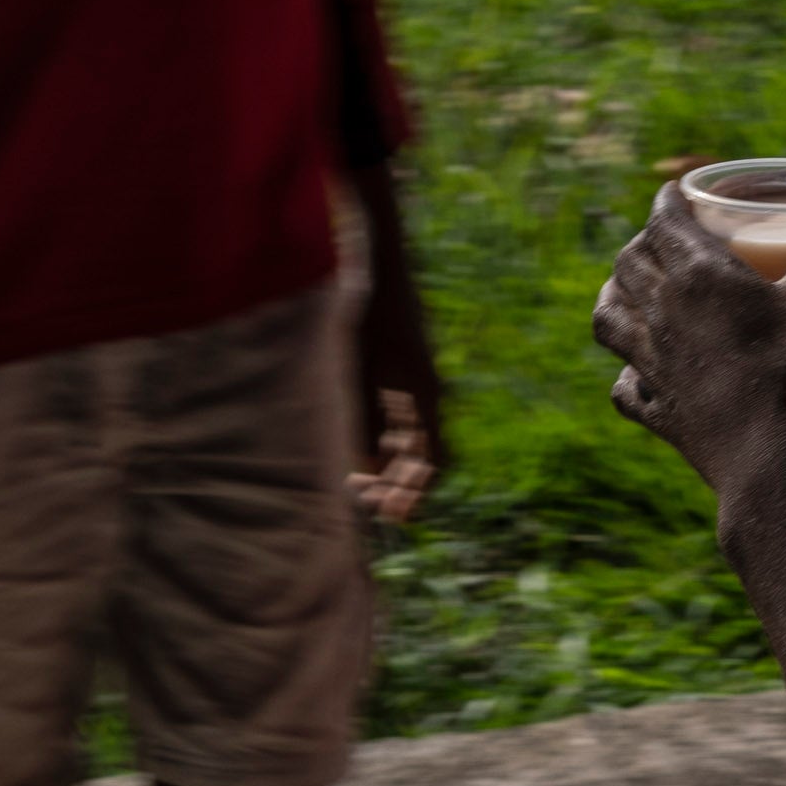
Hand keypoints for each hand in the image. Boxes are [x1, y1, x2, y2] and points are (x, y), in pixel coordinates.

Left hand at [352, 234, 449, 525]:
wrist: (376, 268)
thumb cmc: (364, 318)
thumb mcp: (355, 375)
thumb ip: (361, 422)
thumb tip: (364, 471)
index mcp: (423, 398)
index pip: (430, 463)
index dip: (414, 494)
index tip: (394, 517)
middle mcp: (426, 395)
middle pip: (423, 456)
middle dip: (401, 485)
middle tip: (371, 508)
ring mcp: (418, 384)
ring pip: (412, 440)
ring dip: (391, 466)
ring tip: (362, 486)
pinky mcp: (405, 373)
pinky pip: (403, 419)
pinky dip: (386, 442)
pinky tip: (363, 450)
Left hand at [594, 185, 785, 497]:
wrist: (775, 468)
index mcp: (697, 276)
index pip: (662, 220)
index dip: (667, 200)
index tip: (675, 193)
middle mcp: (661, 315)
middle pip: (627, 264)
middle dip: (642, 243)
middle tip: (665, 240)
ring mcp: (652, 366)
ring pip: (608, 318)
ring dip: (616, 297)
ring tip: (632, 292)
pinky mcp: (657, 413)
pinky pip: (625, 386)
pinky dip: (628, 371)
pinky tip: (644, 371)